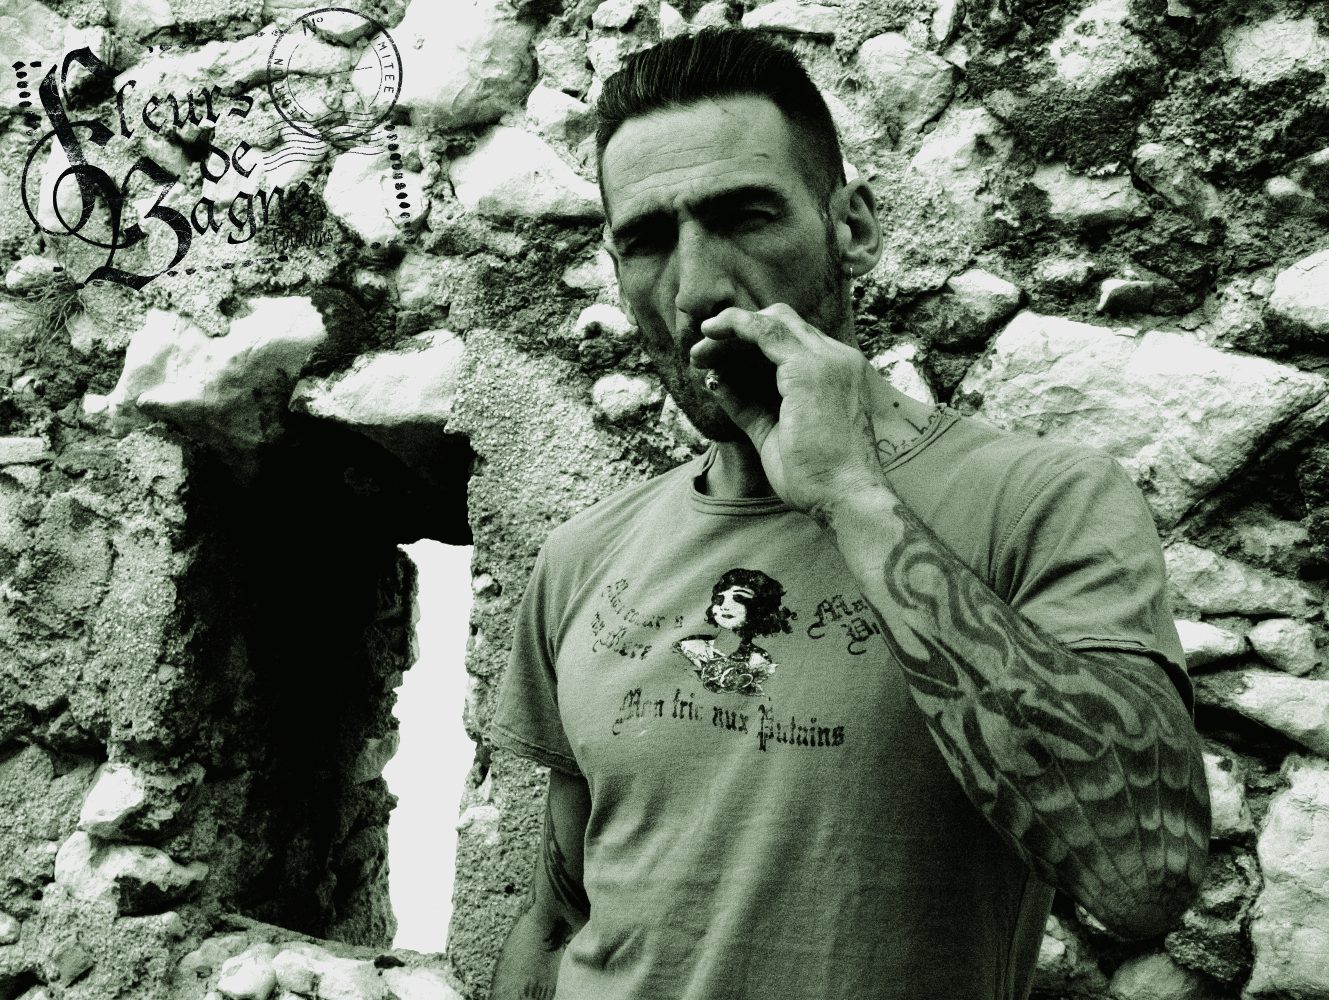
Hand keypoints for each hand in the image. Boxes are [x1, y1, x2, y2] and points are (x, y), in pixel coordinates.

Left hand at [691, 304, 885, 512]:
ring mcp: (826, 360)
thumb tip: (717, 381)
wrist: (846, 497)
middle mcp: (837, 360)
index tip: (716, 362)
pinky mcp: (808, 367)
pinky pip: (764, 330)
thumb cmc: (816, 477)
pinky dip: (734, 326)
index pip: (790, 343)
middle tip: (701, 355)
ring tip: (698, 351)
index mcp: (836, 375)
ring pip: (771, 322)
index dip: (749, 347)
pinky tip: (710, 333)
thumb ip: (748, 406)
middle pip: (781, 325)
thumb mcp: (773, 433)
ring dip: (729, 330)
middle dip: (737, 333)